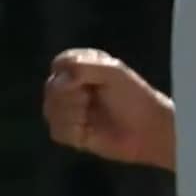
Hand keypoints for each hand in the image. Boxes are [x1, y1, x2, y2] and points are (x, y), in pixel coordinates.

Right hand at [42, 48, 173, 168]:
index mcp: (82, 65)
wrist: (146, 129)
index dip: (71, 75)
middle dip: (73, 97)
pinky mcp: (69, 132)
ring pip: (50, 111)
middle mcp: (71, 85)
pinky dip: (73, 131)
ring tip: (92, 115)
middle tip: (93, 100)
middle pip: (51, 88)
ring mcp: (68, 109)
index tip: (92, 82)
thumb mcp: (113, 72)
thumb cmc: (133, 97)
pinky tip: (88, 130)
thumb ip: (84, 66)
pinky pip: (56, 131)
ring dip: (74, 115)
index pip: (60, 64)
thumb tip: (60, 80)